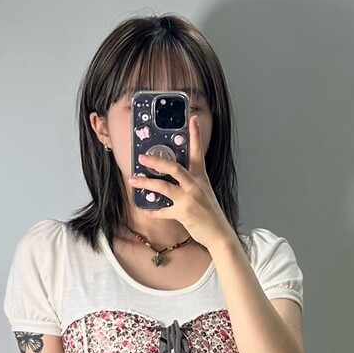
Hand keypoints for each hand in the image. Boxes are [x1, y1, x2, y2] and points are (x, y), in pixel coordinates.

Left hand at [131, 114, 230, 251]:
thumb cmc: (209, 213)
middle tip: (142, 157)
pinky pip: (164, 211)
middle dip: (156, 161)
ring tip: (134, 180)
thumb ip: (189, 183)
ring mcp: (189, 198)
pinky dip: (154, 211)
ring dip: (147, 183)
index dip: (195, 135)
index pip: (198, 152)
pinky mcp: (184, 213)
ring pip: (164, 187)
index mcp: (201, 177)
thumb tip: (171, 179)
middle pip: (174, 167)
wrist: (219, 233)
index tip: (191, 119)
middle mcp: (195, 185)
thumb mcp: (203, 193)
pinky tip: (146, 210)